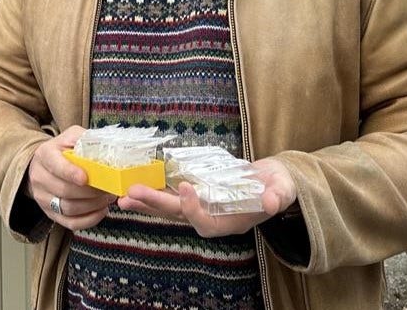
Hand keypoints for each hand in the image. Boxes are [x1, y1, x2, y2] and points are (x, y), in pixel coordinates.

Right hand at [27, 126, 117, 229]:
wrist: (43, 166)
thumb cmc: (63, 151)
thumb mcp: (71, 137)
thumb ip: (85, 138)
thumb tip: (108, 146)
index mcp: (45, 155)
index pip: (56, 165)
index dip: (70, 173)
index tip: (86, 178)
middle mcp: (39, 177)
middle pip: (64, 190)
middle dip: (90, 191)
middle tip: (109, 188)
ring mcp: (43, 198)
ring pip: (69, 208)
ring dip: (93, 205)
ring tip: (107, 198)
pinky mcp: (50, 214)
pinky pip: (70, 223)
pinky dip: (89, 219)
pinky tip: (101, 210)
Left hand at [116, 157, 298, 237]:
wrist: (273, 183)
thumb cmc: (278, 188)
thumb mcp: (283, 191)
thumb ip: (277, 197)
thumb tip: (272, 202)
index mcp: (231, 223)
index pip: (206, 222)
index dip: (193, 208)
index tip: (185, 187)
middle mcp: (212, 219)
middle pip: (179, 215)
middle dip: (155, 204)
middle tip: (130, 195)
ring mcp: (202, 208)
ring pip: (170, 210)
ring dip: (146, 203)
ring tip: (123, 198)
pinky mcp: (196, 196)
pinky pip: (171, 197)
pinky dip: (154, 193)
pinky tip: (135, 189)